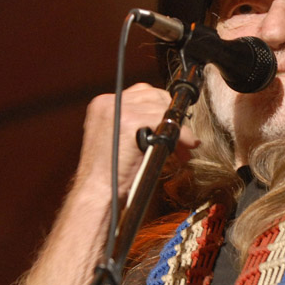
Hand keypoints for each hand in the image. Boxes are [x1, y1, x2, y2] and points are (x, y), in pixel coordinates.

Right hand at [75, 82, 199, 199]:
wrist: (98, 192)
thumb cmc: (112, 174)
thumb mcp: (121, 141)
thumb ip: (138, 125)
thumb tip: (171, 122)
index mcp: (104, 104)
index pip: (142, 93)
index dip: (162, 109)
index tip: (174, 126)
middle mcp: (108, 102)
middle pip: (154, 95)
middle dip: (172, 117)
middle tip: (183, 140)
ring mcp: (118, 110)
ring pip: (162, 108)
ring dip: (178, 129)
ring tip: (183, 149)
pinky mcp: (129, 121)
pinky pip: (166, 122)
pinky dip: (181, 135)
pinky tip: (185, 147)